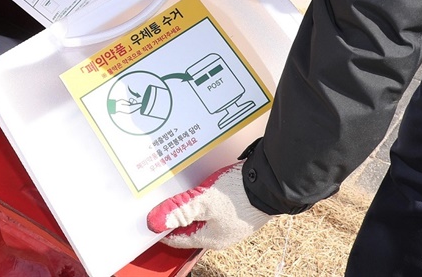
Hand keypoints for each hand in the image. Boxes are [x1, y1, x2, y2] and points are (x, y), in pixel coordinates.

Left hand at [146, 162, 269, 249]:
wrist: (272, 183)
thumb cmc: (238, 195)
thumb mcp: (204, 201)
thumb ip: (180, 211)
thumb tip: (154, 222)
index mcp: (211, 238)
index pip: (178, 239)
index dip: (162, 228)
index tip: (149, 219)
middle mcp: (221, 235)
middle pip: (190, 229)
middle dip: (176, 217)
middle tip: (161, 204)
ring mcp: (232, 223)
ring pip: (203, 218)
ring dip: (190, 208)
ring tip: (178, 195)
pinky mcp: (240, 209)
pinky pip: (215, 210)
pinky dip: (204, 202)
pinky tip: (202, 189)